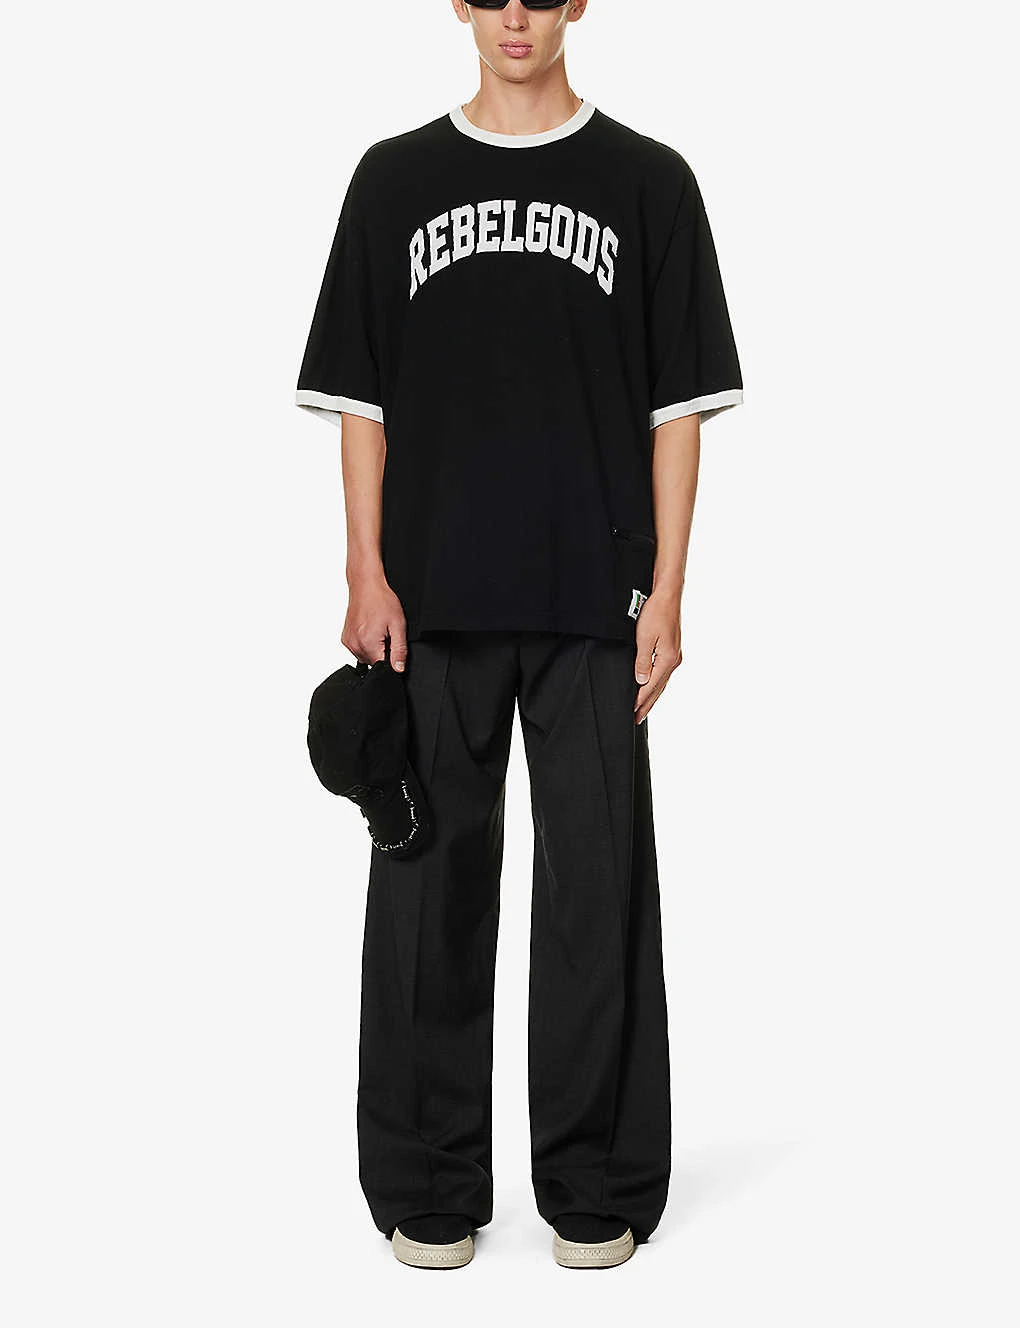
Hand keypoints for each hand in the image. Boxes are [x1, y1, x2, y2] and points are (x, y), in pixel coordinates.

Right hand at [341, 579, 408, 670]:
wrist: (366, 586)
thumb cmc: (381, 601)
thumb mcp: (398, 625)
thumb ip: (399, 650)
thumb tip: (398, 668)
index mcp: (368, 643)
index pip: (382, 667)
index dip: (391, 658)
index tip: (392, 643)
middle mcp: (355, 645)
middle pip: (373, 662)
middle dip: (382, 652)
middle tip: (385, 633)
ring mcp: (348, 642)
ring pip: (366, 657)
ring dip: (374, 648)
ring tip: (376, 629)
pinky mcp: (345, 639)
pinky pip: (358, 649)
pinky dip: (365, 643)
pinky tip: (368, 629)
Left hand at [633, 593, 681, 723]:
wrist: (667, 595)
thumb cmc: (655, 612)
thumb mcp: (644, 638)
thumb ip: (643, 661)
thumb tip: (641, 681)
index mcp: (667, 660)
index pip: (651, 687)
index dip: (640, 701)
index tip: (631, 712)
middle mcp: (674, 660)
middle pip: (659, 689)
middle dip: (647, 705)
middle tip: (637, 719)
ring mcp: (675, 656)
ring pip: (662, 682)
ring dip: (652, 696)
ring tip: (643, 709)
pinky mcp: (672, 650)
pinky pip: (664, 674)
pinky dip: (657, 684)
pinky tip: (652, 687)